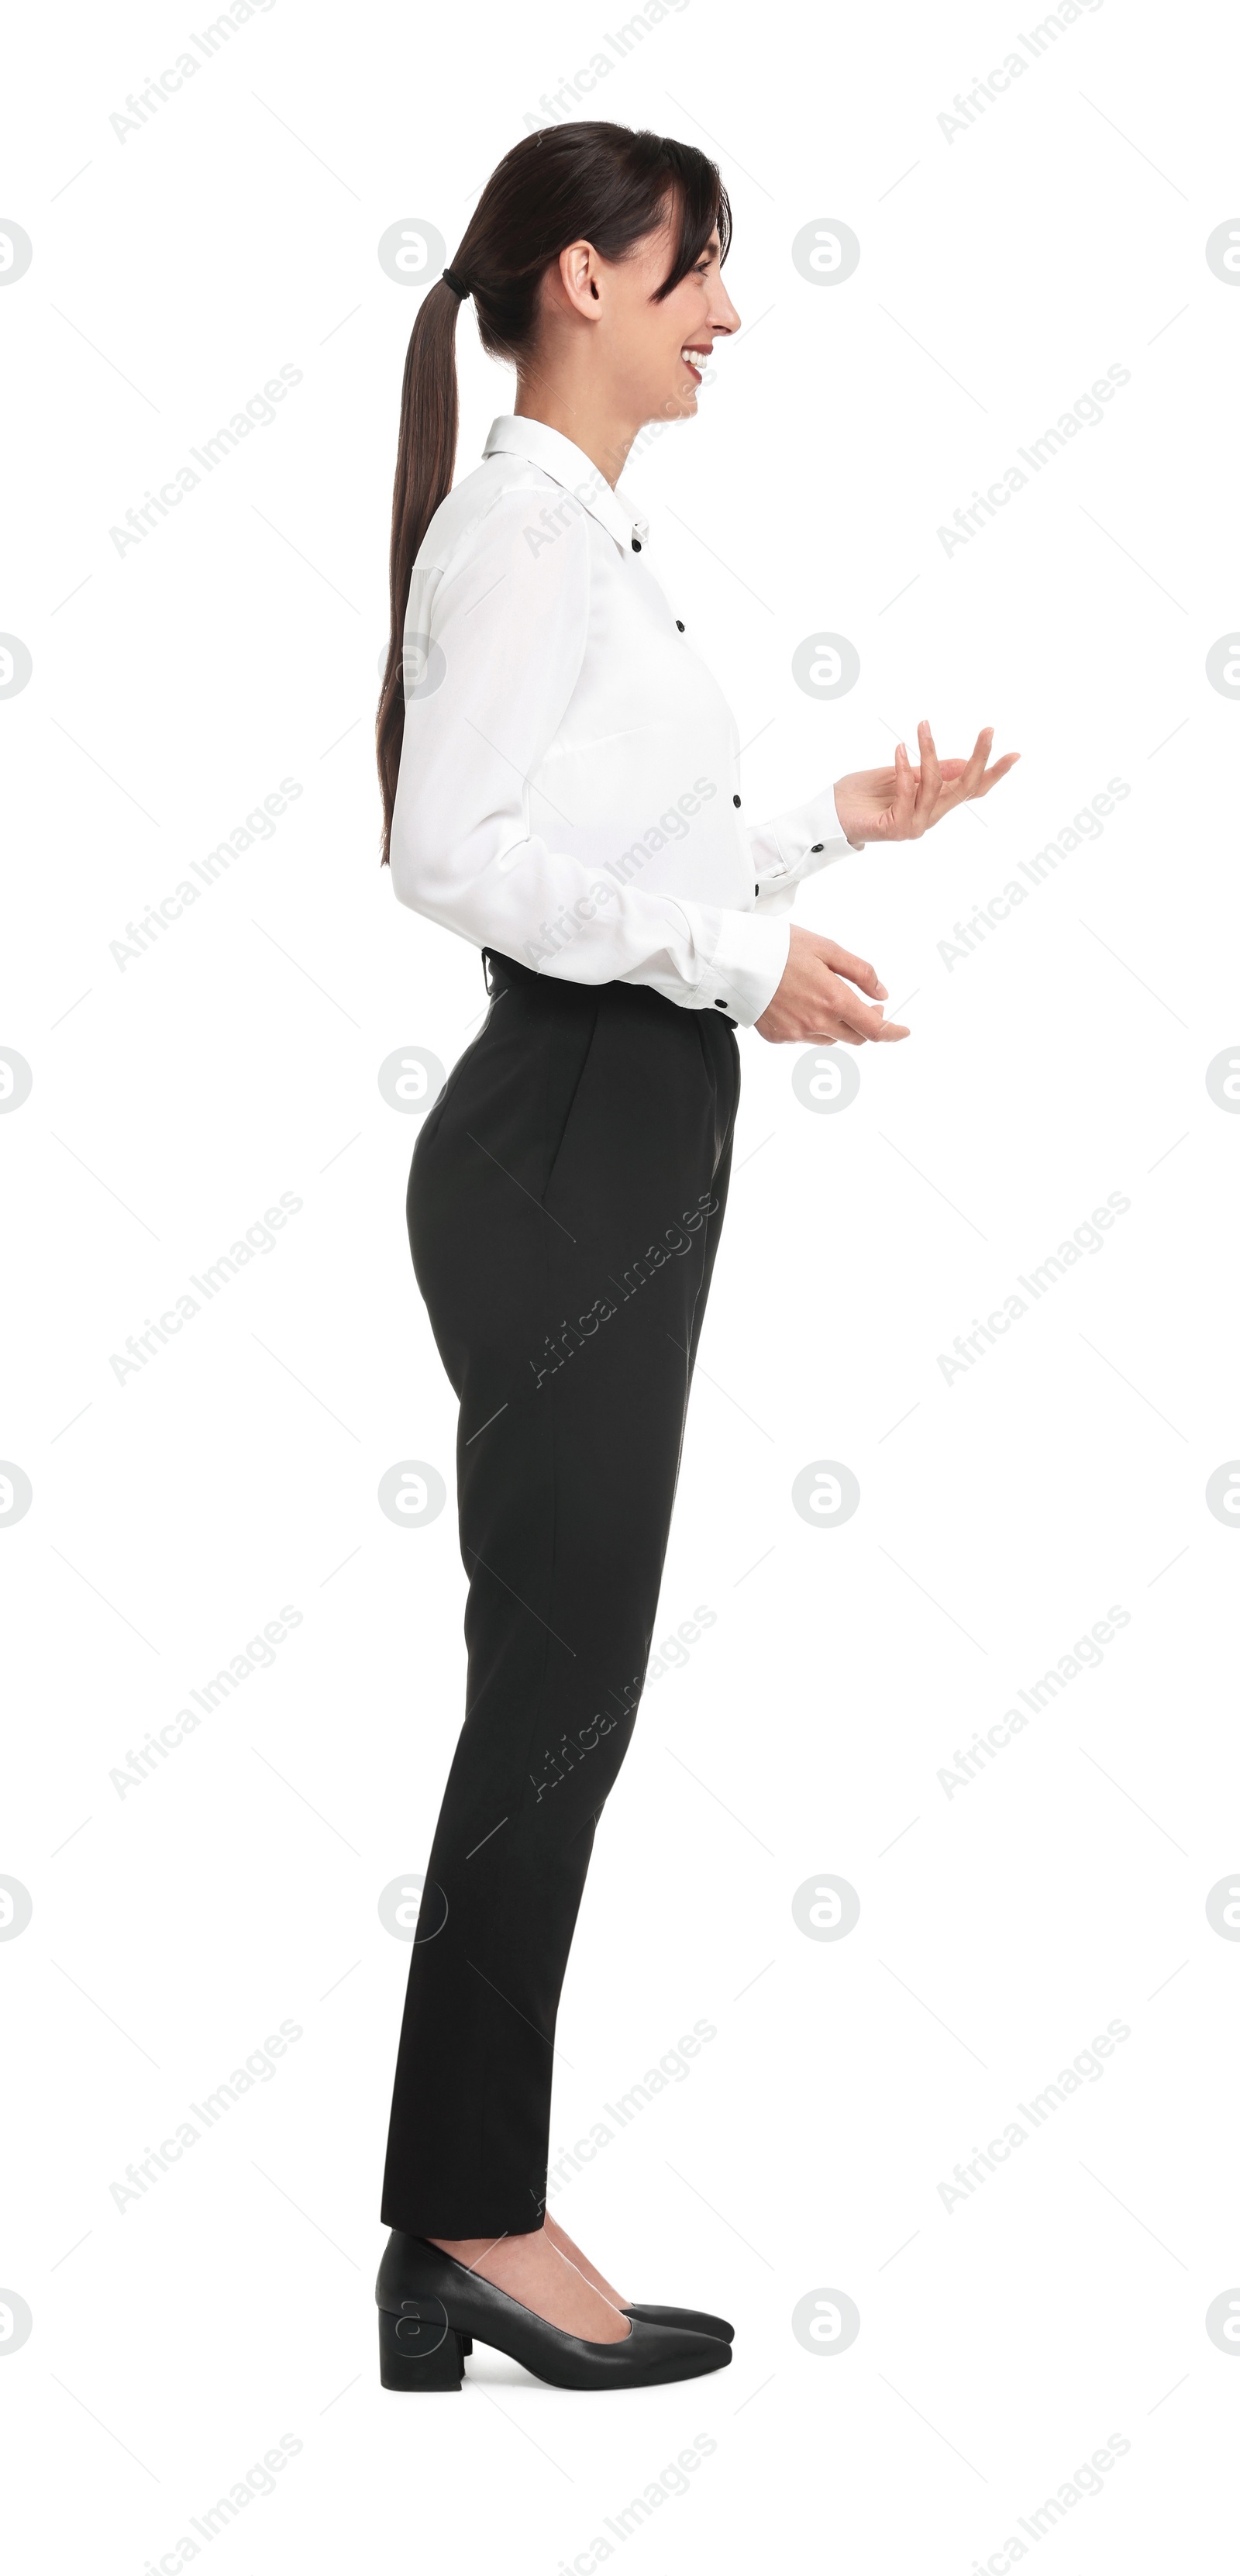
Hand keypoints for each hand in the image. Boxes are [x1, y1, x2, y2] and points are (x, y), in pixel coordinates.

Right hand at [755, 926, 908, 1046]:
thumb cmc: (779, 947)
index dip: (893, 1033)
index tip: (902, 1031)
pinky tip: (799, 1003)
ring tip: (825, 997)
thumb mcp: (827, 948)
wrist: (734, 958)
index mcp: (833, 999)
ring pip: (830, 1038)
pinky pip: (805, 1037)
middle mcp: (817, 1022)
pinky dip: (811, 1025)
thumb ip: (860, 972)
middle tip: (867, 1005)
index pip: (874, 1029)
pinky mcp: (778, 1037)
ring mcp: (796, 1033)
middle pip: (855, 1037)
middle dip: (866, 1024)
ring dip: (838, 1024)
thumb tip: (883, 994)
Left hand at [833, 720, 1018, 843]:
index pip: (970, 790)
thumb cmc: (860, 794)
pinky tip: (899, 748)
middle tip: (989, 731)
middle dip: (979, 759)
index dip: (992, 773)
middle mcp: (929, 816)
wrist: (828, 815)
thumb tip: (959, 761)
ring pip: (934, 787)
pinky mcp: (896, 828)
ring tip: (922, 726)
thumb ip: (928, 771)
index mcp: (933, 803)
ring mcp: (915, 825)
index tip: (1014, 753)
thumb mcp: (900, 773)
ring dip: (930, 753)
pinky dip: (904, 769)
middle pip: (965, 789)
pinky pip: (907, 793)